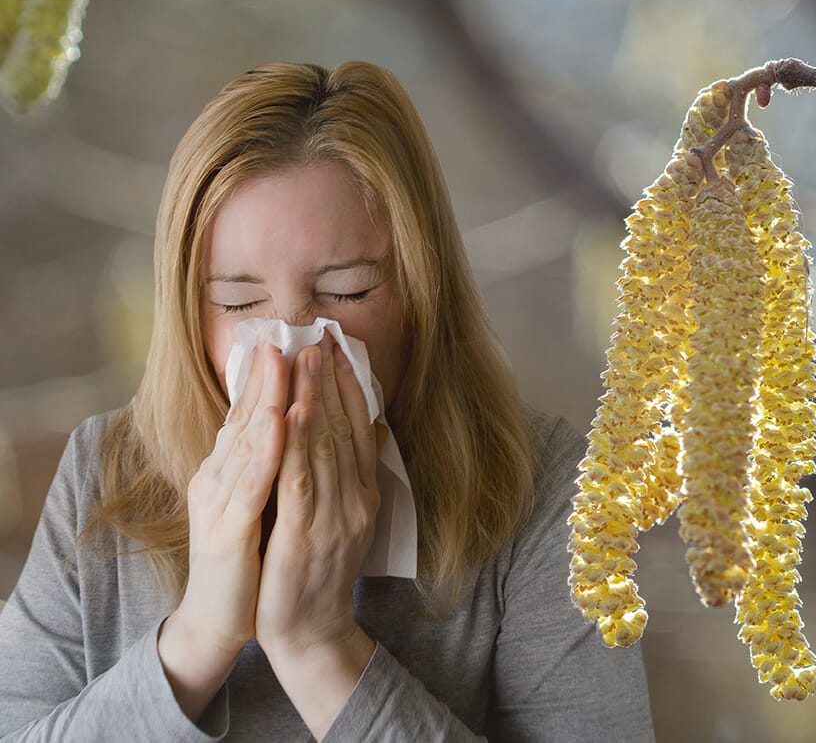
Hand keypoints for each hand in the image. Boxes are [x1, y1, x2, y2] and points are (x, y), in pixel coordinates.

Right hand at [159, 342, 288, 719]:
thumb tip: (303, 427)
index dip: (270, 376)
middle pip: (248, 418)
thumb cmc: (250, 560)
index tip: (292, 338)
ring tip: (286, 357)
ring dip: (269, 396)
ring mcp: (219, 503)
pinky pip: (251, 483)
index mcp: (230, 472)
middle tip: (291, 331)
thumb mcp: (268, 504)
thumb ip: (281, 466)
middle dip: (273, 374)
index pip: (252, 416)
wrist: (222, 619)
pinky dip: (267, 448)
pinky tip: (281, 419)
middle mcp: (219, 479)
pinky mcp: (226, 531)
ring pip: (248, 441)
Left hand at [256, 338, 381, 737]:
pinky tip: (294, 412)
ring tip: (308, 359)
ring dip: (317, 399)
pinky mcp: (308, 536)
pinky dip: (300, 443)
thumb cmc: (320, 574)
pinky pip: (303, 480)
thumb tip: (367, 430)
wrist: (312, 631)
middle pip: (346, 430)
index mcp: (364, 495)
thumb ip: (353, 476)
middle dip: (331, 382)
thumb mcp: (345, 520)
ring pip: (326, 447)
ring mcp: (335, 518)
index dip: (349, 389)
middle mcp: (356, 501)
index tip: (337, 351)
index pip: (360, 431)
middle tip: (321, 338)